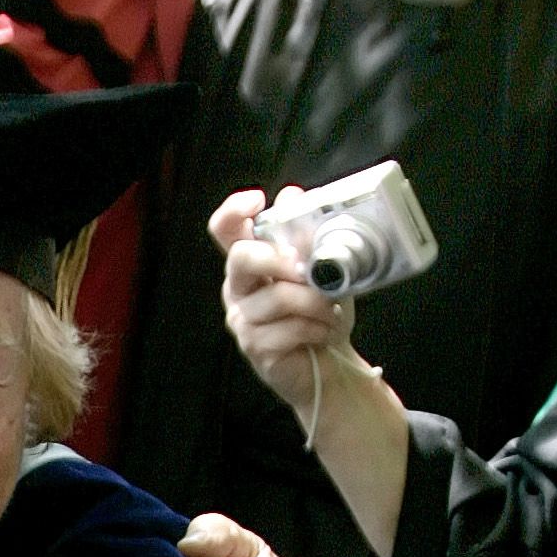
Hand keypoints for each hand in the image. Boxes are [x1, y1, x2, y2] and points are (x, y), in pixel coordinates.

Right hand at [208, 190, 411, 556]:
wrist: (329, 361)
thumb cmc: (321, 312)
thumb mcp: (321, 268)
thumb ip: (304, 236)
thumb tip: (292, 195)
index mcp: (251, 263)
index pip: (224, 230)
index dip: (233, 211)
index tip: (257, 201)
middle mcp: (238, 289)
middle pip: (241, 258)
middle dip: (277, 257)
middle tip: (307, 268)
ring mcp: (243, 320)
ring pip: (276, 297)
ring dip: (314, 302)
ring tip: (332, 312)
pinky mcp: (255, 347)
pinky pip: (287, 328)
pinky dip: (314, 327)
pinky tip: (324, 332)